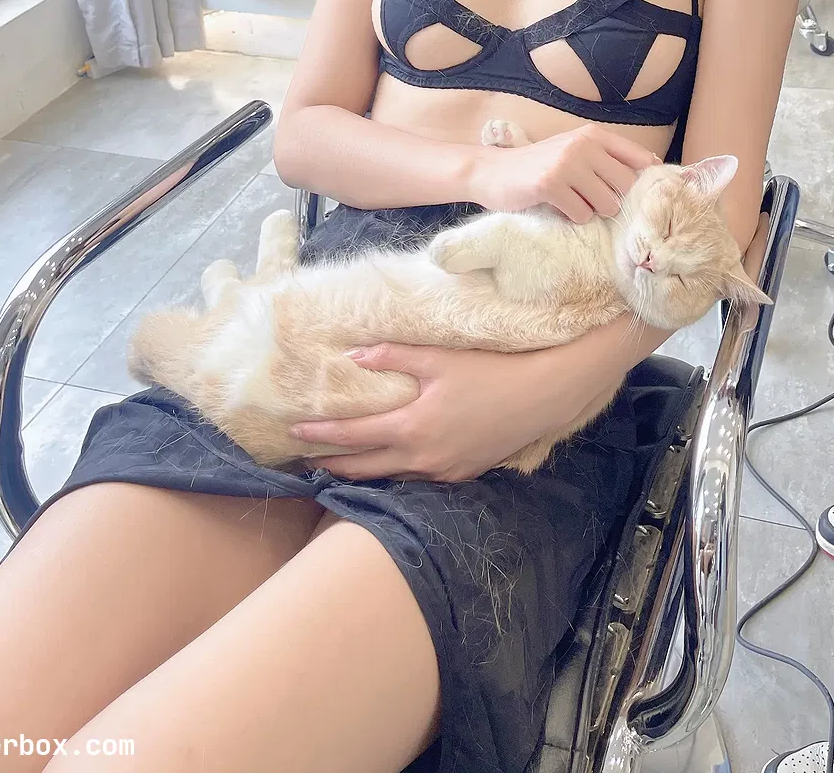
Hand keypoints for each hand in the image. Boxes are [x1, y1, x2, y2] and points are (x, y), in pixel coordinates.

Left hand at [291, 342, 592, 482]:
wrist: (540, 397)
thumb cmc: (491, 371)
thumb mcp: (440, 358)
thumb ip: (395, 355)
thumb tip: (353, 354)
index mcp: (413, 427)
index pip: (354, 435)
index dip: (321, 434)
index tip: (294, 431)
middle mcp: (423, 458)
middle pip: (364, 467)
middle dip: (331, 463)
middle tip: (303, 459)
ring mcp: (442, 472)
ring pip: (390, 478)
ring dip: (360, 471)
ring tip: (336, 464)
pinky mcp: (460, 475)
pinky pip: (417, 479)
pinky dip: (394, 473)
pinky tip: (387, 464)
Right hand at [470, 124, 658, 221]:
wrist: (492, 171)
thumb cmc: (539, 165)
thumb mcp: (574, 151)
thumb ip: (606, 159)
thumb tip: (649, 175)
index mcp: (594, 135)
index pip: (640, 158)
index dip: (646, 181)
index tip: (642, 197)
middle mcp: (583, 145)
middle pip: (626, 185)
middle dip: (614, 200)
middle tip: (593, 201)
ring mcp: (566, 163)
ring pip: (607, 203)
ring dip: (593, 210)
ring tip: (573, 202)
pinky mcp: (550, 184)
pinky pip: (582, 214)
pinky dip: (573, 217)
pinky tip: (558, 207)